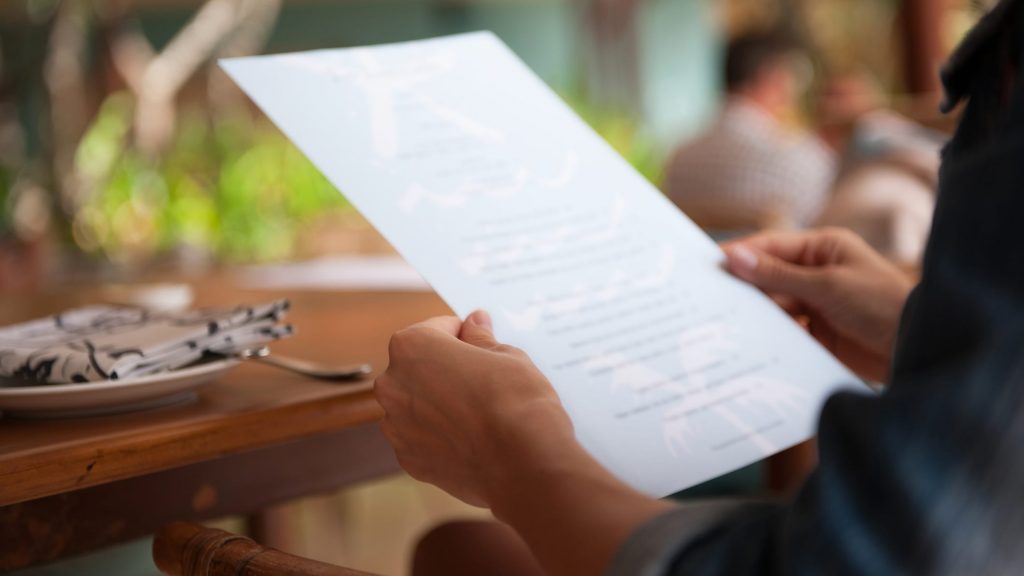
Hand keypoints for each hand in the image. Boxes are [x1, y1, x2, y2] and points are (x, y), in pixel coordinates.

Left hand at [374, 310, 576, 507]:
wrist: (524, 464)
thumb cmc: (516, 401)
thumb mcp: (506, 355)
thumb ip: (481, 338)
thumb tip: (474, 324)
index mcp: (411, 347)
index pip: (438, 329)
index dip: (465, 336)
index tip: (484, 349)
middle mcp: (393, 384)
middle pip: (420, 368)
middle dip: (446, 370)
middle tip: (484, 383)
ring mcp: (397, 426)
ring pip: (419, 405)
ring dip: (440, 404)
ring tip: (479, 416)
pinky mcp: (409, 460)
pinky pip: (423, 438)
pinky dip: (441, 437)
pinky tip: (472, 440)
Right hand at [722, 228, 913, 381]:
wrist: (919, 349)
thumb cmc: (883, 305)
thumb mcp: (828, 285)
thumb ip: (778, 274)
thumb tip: (734, 256)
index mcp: (822, 248)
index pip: (770, 247)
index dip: (739, 254)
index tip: (707, 265)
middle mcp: (815, 273)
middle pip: (766, 277)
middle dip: (741, 287)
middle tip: (706, 297)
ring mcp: (814, 304)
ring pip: (771, 306)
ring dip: (752, 314)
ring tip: (720, 323)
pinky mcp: (815, 333)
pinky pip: (782, 331)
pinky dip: (766, 336)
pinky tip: (745, 342)